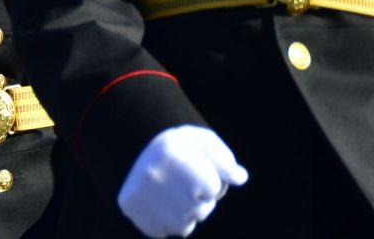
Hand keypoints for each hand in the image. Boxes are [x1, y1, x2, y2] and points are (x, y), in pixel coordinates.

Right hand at [117, 125, 248, 237]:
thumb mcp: (203, 143)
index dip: (211, 181)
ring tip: (173, 192)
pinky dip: (167, 221)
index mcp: (175, 152)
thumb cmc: (178, 146)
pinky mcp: (133, 212)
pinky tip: (160, 202)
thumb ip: (224, 161)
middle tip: (184, 182)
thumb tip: (240, 178)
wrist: (134, 146)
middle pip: (201, 210)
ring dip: (185, 213)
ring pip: (185, 225)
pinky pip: (165, 231)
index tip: (197, 170)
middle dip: (200, 200)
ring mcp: (142, 196)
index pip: (213, 188)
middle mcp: (156, 175)